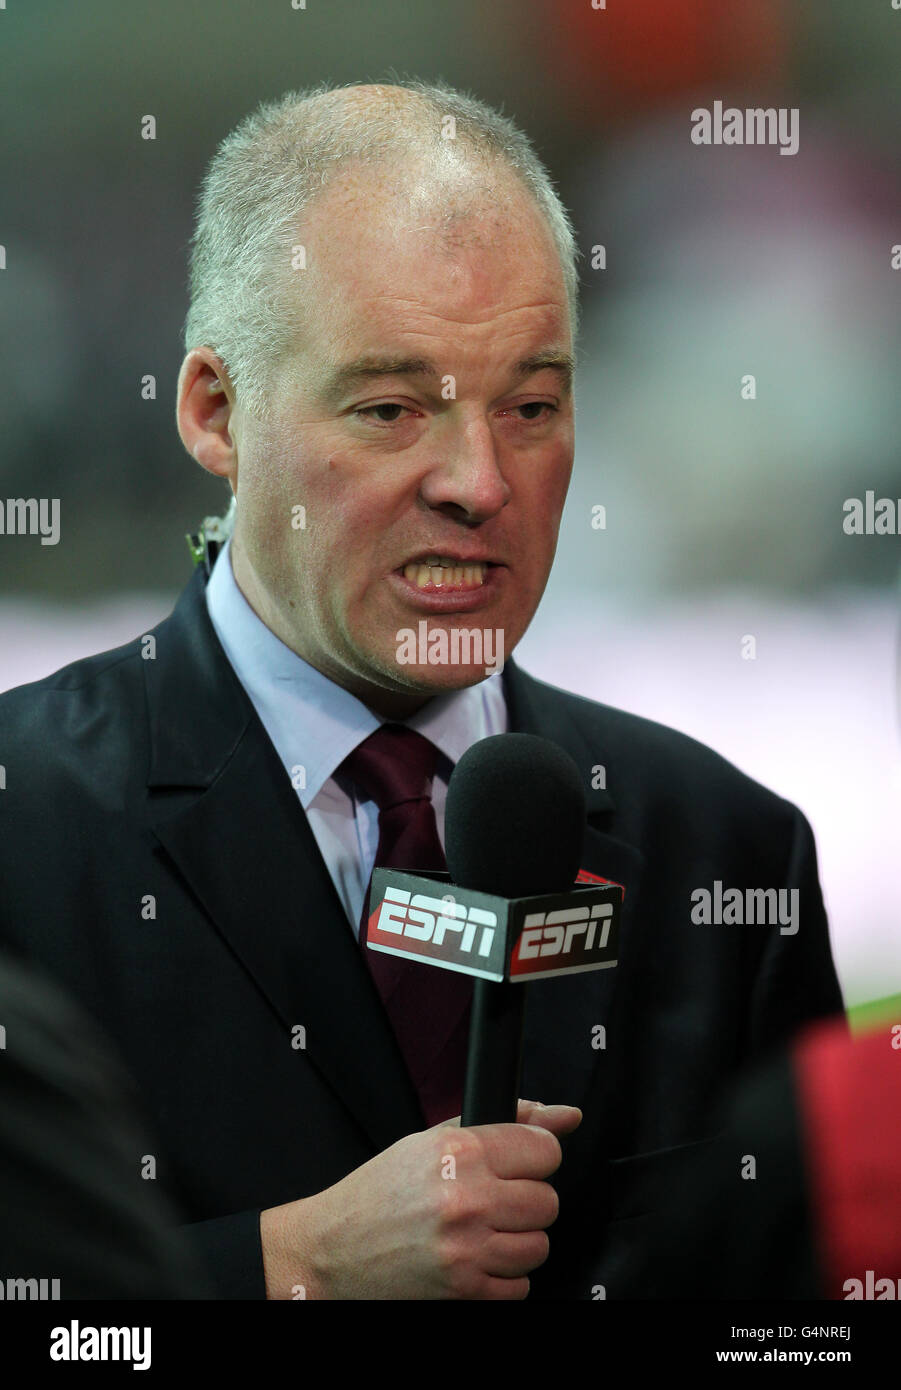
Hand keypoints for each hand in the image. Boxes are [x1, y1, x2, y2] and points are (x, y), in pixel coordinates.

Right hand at [261, 1098, 581, 1298]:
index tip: (522, 1161)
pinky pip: (520, 1286)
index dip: (537, 1155)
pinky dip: (504, 1276)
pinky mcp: (464, 1288)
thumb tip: (566, 1115)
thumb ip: (506, 1122)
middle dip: (526, 1200)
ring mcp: (466, 1247)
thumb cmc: (380, 1191)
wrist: (332, 1248)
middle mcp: (467, 1198)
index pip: (545, 1150)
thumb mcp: (434, 1140)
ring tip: (484, 1230)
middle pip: (547, 1200)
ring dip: (518, 1240)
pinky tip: (477, 1257)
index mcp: (460, 1151)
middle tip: (495, 1199)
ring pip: (539, 1245)